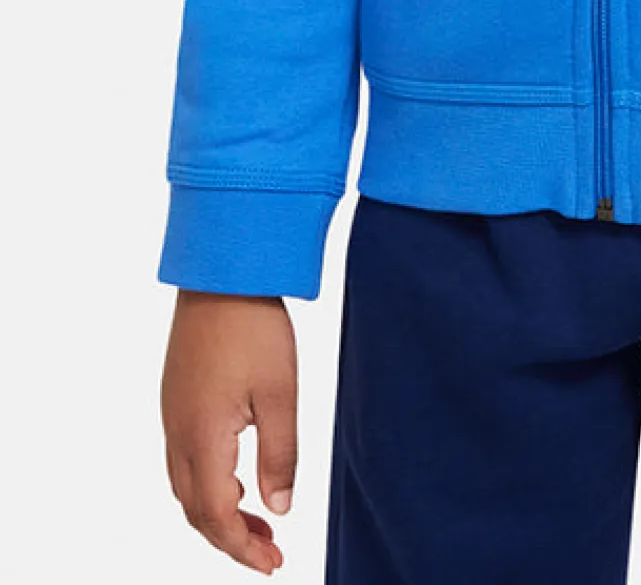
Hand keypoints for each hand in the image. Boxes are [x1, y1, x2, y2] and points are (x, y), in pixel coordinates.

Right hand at [161, 289, 297, 573]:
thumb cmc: (254, 327)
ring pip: (186, 486)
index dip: (242, 548)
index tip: (273, 564)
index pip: (216, 516)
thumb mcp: (279, 394)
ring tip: (257, 523)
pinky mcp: (176, 397)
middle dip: (230, 538)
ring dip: (219, 512)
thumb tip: (279, 509)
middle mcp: (178, 432)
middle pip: (195, 509)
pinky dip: (208, 484)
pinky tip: (237, 479)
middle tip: (269, 554)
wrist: (221, 272)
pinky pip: (184, 460)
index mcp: (202, 437)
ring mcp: (173, 414)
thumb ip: (280, 455)